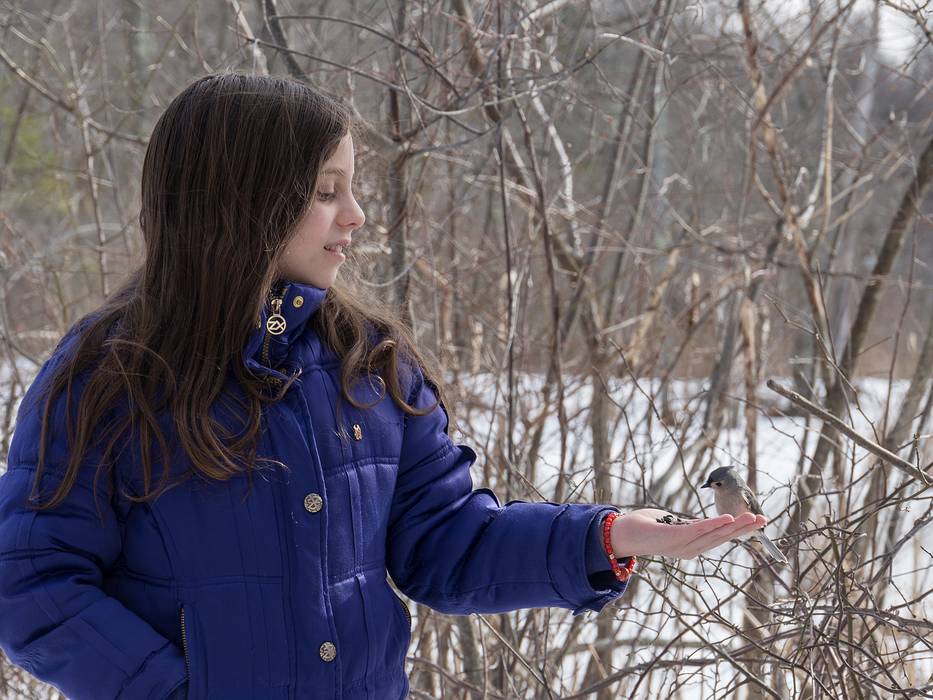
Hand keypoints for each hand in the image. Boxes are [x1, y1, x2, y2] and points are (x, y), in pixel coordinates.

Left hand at [610, 508, 766, 558]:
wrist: (621, 533)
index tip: (758, 521)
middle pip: (723, 537)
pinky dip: (714, 523)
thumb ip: (688, 524)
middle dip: (745, 528)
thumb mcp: (672, 524)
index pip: (721, 537)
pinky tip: (728, 517)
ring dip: (735, 525)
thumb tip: (702, 523)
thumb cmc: (645, 526)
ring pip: (715, 534)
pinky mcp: (674, 538)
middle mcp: (690, 549)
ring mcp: (683, 544)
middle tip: (765, 519)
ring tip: (753, 517)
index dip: (740, 529)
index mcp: (692, 545)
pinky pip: (698, 529)